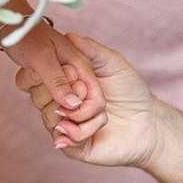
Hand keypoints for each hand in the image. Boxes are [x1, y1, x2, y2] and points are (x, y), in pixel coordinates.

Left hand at [6, 21, 105, 117]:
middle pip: (72, 108)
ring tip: (33, 71)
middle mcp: (74, 77)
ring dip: (38, 94)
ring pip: (54, 106)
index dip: (79, 110)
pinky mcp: (47, 84)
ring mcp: (59, 81)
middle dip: (53, 101)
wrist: (12, 26)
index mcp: (81, 68)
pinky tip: (28, 75)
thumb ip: (58, 81)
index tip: (60, 106)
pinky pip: (41, 101)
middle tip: (41, 76)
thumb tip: (74, 104)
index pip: (95, 102)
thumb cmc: (27, 36)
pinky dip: (31, 90)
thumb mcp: (42, 57)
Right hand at [16, 34, 159, 167]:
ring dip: (77, 112)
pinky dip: (80, 131)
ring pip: (49, 119)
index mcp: (62, 82)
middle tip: (87, 91)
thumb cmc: (130, 90)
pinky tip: (99, 123)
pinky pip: (63, 139)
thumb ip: (90, 49)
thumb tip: (69, 35)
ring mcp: (63, 125)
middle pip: (38, 98)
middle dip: (65, 93)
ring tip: (101, 109)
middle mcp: (57, 103)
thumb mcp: (112, 63)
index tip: (73, 72)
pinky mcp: (73, 146)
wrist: (148, 121)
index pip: (34, 77)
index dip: (49, 74)